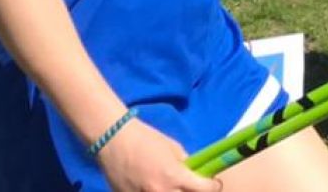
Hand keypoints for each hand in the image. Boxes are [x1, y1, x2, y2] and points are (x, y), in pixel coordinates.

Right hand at [95, 116, 221, 190]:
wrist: (113, 141)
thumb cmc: (145, 140)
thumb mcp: (173, 148)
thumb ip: (184, 164)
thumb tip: (193, 173)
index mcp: (174, 175)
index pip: (203, 189)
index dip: (213, 186)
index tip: (214, 183)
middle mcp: (161, 191)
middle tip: (194, 187)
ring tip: (173, 187)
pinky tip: (154, 187)